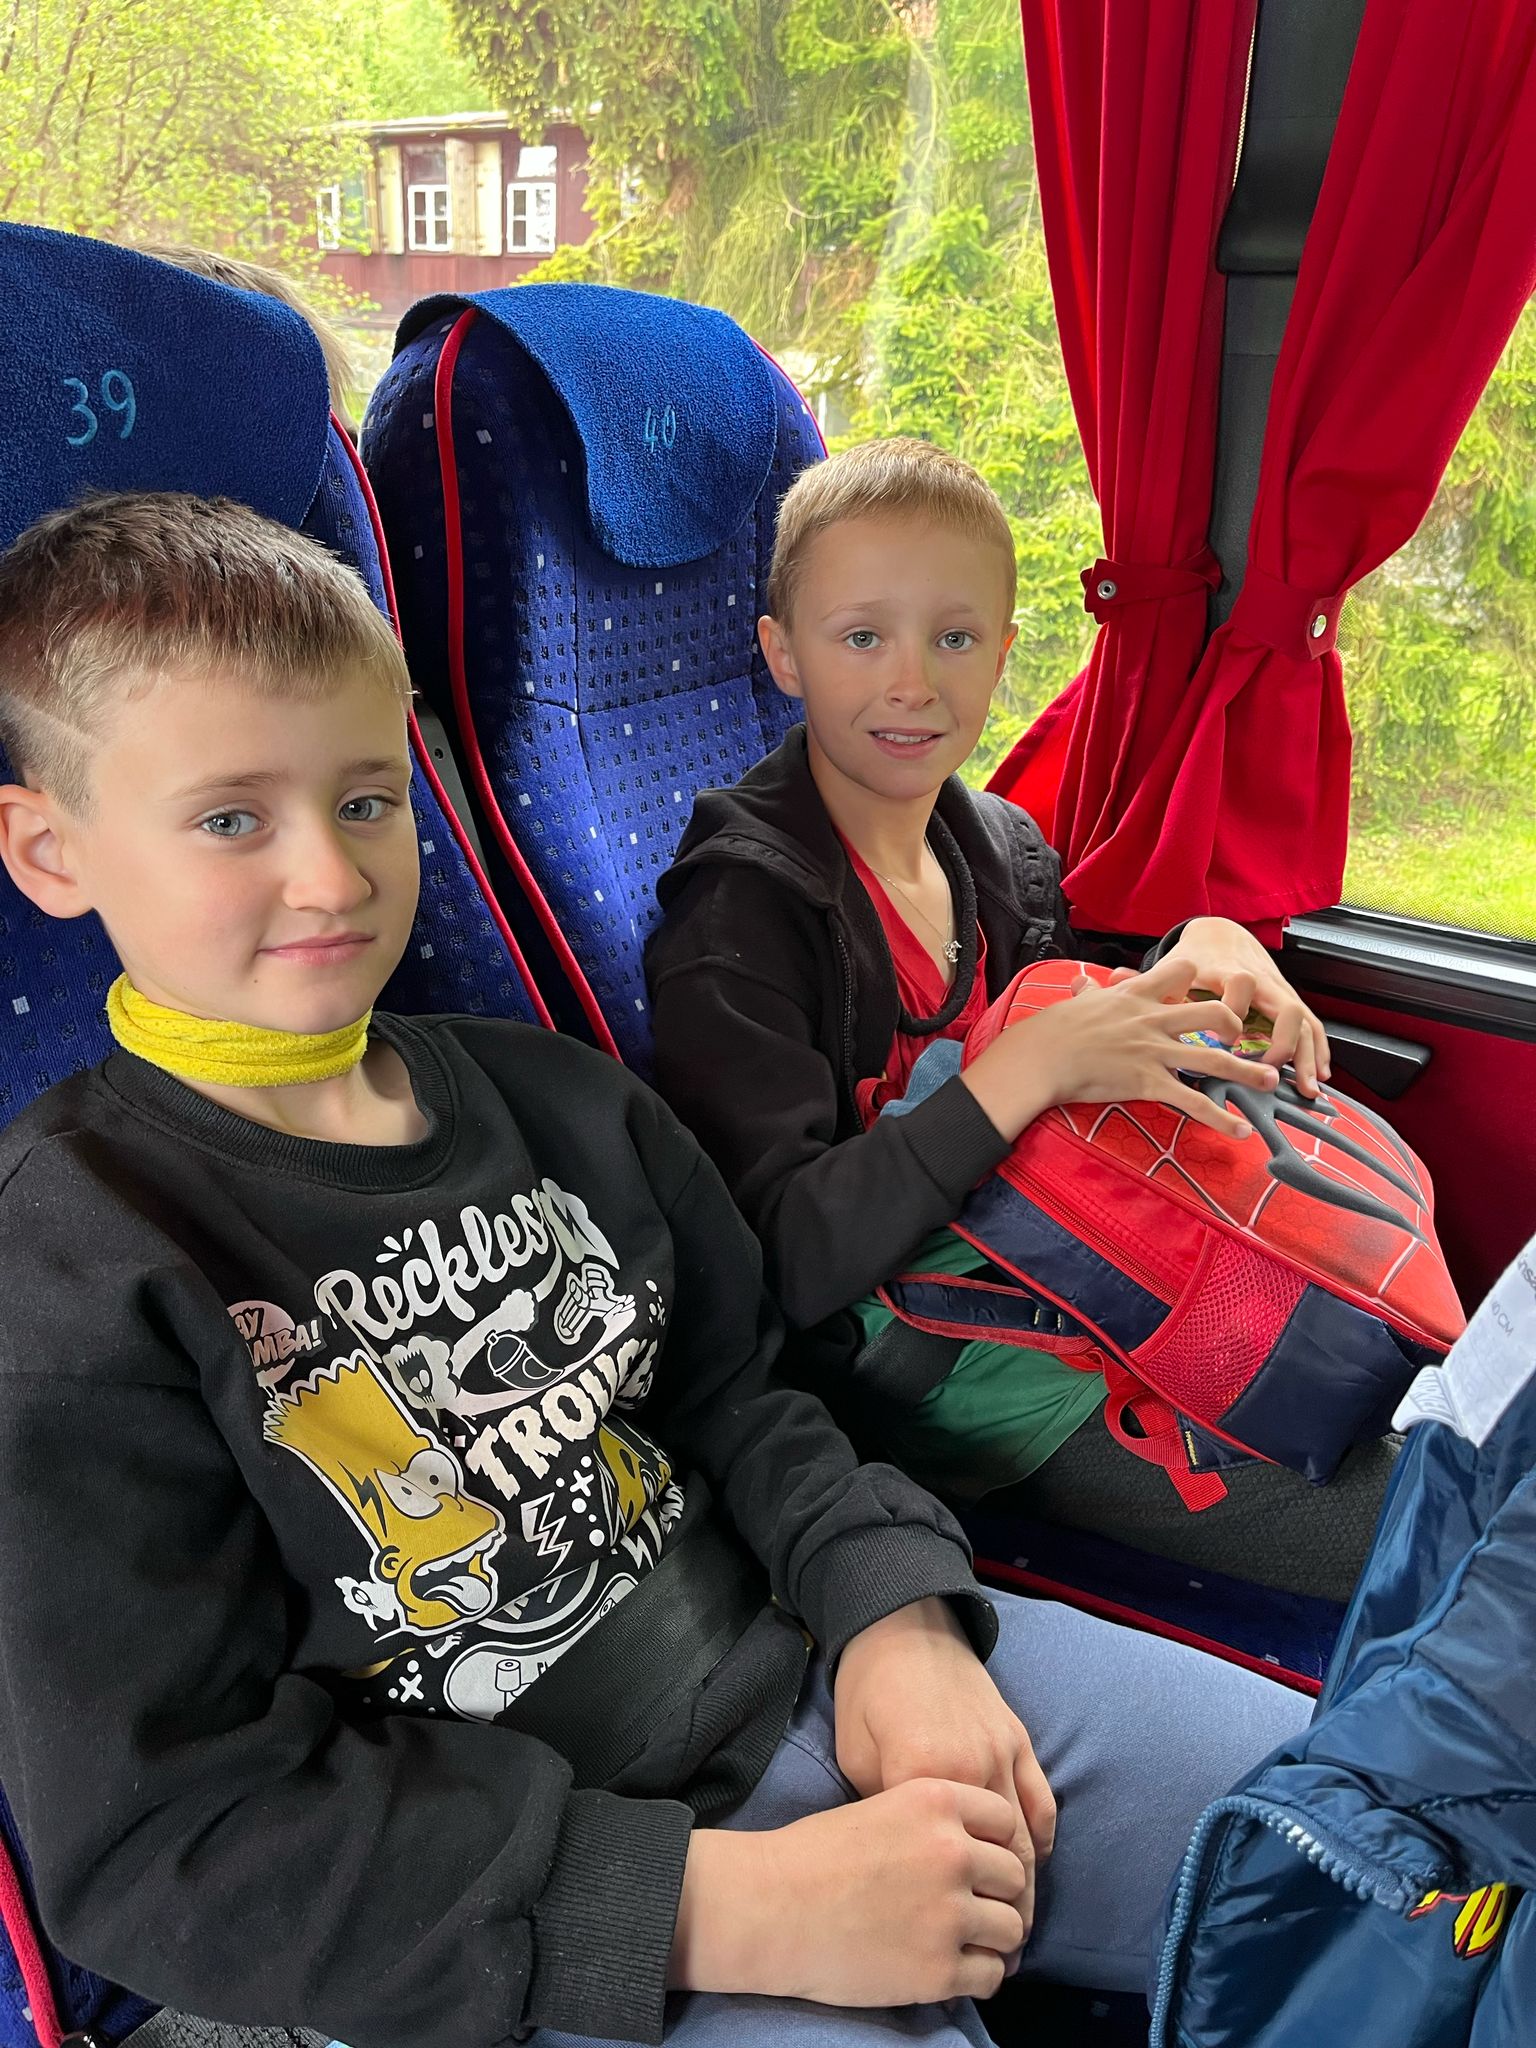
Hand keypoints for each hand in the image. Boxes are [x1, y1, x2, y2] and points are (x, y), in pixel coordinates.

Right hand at [669, 1778, 1028, 2005]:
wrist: (771, 1907)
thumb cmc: (813, 1855)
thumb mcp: (880, 1806)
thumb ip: (932, 1820)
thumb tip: (975, 1845)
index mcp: (935, 1801)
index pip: (1006, 1820)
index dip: (998, 1844)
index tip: (984, 1863)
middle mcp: (952, 1852)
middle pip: (1014, 1876)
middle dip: (999, 1893)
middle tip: (977, 1907)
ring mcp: (949, 1913)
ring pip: (1011, 1928)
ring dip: (994, 1938)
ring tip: (968, 1942)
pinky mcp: (938, 1970)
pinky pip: (991, 1975)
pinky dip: (979, 1975)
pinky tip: (955, 1970)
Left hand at [834, 1598, 1053, 1958]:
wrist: (901, 1623)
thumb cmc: (866, 1691)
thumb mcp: (855, 1755)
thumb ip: (884, 1812)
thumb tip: (903, 1863)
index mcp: (928, 1778)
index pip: (949, 1863)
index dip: (950, 1907)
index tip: (950, 1947)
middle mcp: (976, 1771)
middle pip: (1002, 1860)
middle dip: (1004, 1913)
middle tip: (1000, 1954)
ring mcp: (1004, 1753)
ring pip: (1028, 1837)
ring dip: (1028, 1885)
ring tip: (1017, 1925)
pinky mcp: (1019, 1738)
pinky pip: (1042, 1800)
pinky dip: (1042, 1839)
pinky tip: (1035, 1866)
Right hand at [961, 951, 1276, 1142]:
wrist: (1042, 1055)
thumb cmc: (1054, 1030)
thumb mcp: (1077, 1003)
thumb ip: (1086, 991)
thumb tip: (1078, 981)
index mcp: (1137, 996)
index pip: (1181, 972)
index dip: (1197, 978)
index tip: (1205, 987)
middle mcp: (1153, 1020)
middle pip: (1212, 1013)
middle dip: (1235, 1026)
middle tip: (1243, 1039)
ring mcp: (1154, 1052)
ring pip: (1214, 1059)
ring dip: (1248, 1072)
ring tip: (1271, 1081)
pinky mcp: (1149, 1083)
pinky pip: (1193, 1102)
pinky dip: (1220, 1119)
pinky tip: (1241, 1130)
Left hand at [1144, 917, 1330, 1095]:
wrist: (1221, 934)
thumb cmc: (1193, 959)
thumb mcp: (1171, 969)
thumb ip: (1144, 981)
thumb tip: (1105, 978)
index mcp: (1228, 971)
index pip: (1239, 987)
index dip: (1234, 1013)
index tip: (1224, 1040)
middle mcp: (1261, 981)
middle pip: (1284, 1005)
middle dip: (1282, 1040)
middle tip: (1269, 1070)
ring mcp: (1278, 992)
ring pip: (1303, 1021)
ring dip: (1306, 1054)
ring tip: (1306, 1088)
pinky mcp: (1289, 1002)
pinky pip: (1312, 1026)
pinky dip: (1318, 1051)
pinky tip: (1319, 1075)